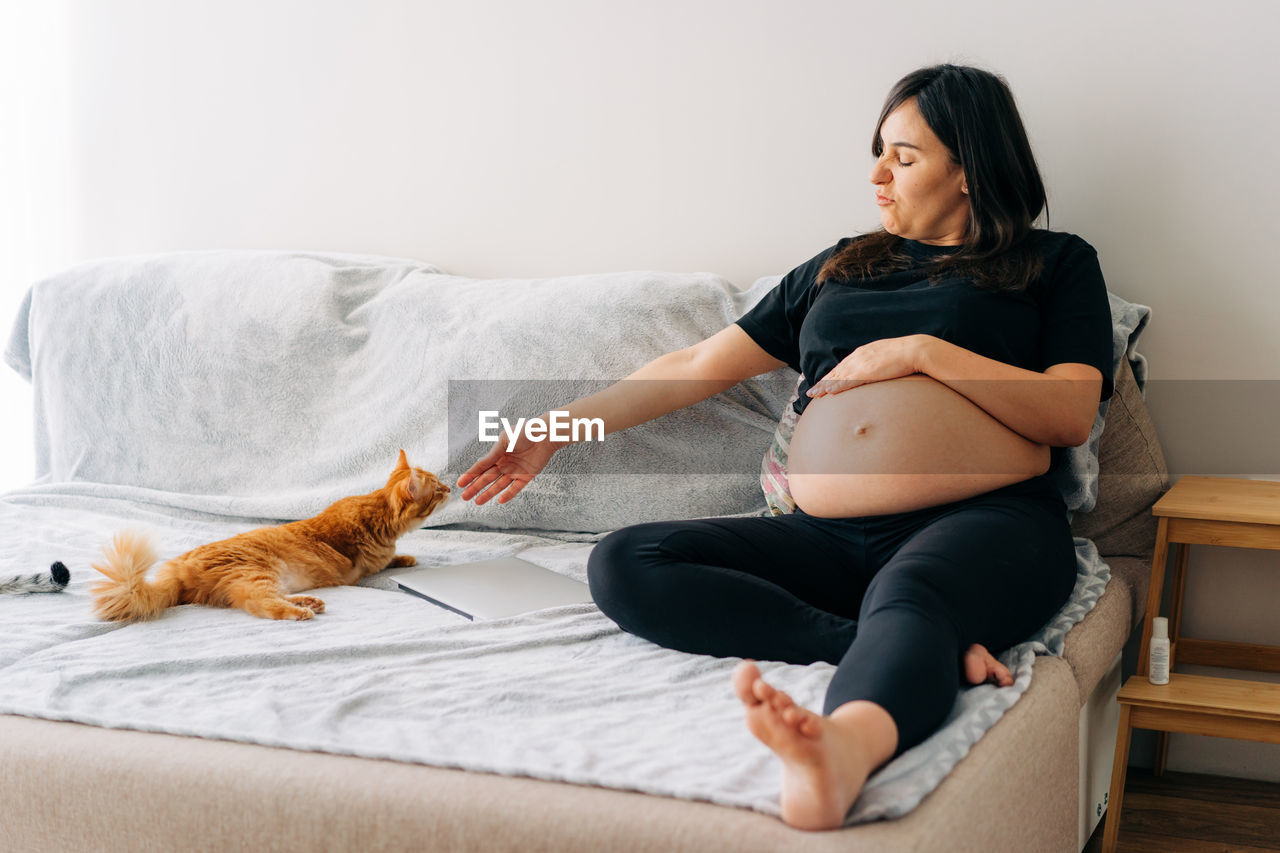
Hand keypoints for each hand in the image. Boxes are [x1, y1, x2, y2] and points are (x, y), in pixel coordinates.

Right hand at [456, 425, 563, 505]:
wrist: (545, 434)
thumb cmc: (524, 432)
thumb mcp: (505, 440)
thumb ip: (493, 454)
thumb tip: (479, 465)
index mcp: (497, 453)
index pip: (481, 467)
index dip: (470, 475)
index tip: (460, 484)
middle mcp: (504, 464)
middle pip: (487, 478)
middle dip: (475, 488)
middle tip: (464, 497)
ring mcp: (515, 471)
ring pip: (498, 485)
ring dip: (488, 493)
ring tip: (477, 502)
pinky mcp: (527, 476)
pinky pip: (515, 488)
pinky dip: (508, 495)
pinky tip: (499, 501)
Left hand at [806, 334, 931, 397]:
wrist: (916, 350)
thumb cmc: (906, 355)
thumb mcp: (886, 357)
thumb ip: (877, 364)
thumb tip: (875, 372)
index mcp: (863, 353)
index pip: (843, 366)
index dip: (831, 376)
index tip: (822, 384)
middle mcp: (859, 357)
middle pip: (837, 372)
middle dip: (822, 383)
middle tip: (811, 393)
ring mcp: (863, 363)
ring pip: (839, 377)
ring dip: (826, 386)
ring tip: (815, 395)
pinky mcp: (869, 370)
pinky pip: (850, 380)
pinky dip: (838, 386)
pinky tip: (830, 392)